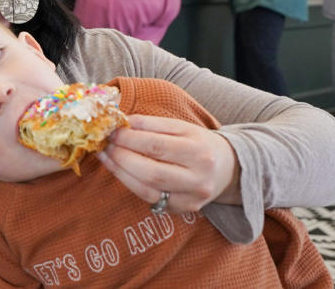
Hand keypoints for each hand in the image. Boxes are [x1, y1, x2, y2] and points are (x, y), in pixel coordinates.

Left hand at [97, 115, 241, 212]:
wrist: (228, 170)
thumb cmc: (200, 144)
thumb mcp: (183, 127)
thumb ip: (152, 124)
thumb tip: (123, 123)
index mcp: (199, 151)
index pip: (156, 145)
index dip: (129, 139)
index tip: (111, 130)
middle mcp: (197, 178)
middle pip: (151, 172)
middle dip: (122, 157)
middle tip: (105, 145)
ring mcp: (190, 199)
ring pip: (147, 190)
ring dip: (121, 172)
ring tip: (107, 157)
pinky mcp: (182, 211)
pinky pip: (150, 199)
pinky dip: (131, 184)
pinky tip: (120, 171)